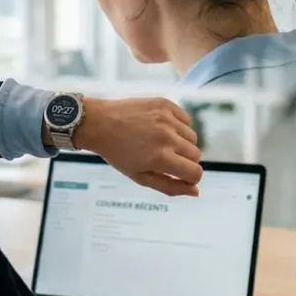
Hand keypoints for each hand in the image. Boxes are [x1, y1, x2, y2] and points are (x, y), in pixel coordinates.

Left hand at [72, 97, 201, 196]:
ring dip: (182, 143)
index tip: (182, 176)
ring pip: (192, 137)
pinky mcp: (165, 104)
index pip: (195, 172)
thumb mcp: (140, 177)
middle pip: (195, 155)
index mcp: (160, 158)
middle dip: (185, 161)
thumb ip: (170, 187)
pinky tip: (162, 128)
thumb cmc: (118, 154)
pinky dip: (179, 126)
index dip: (191, 178)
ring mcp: (167, 118)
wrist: (99, 123)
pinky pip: (186, 119)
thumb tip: (196, 191)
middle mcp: (167, 137)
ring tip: (162, 142)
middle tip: (166, 158)